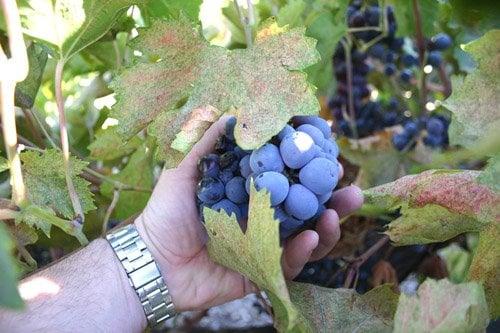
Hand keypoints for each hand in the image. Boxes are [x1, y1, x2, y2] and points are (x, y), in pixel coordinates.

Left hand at [135, 117, 362, 311]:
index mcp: (249, 191)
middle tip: (346, 181)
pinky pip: (289, 263)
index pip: (286, 175)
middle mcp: (262, 215)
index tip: (325, 144)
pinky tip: (313, 236)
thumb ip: (205, 139)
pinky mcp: (262, 270)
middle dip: (330, 194)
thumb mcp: (183, 169)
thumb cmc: (166, 212)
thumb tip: (230, 106)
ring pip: (307, 234)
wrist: (152, 261)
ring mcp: (265, 244)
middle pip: (305, 204)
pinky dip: (304, 251)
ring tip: (340, 209)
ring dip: (329, 223)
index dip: (307, 162)